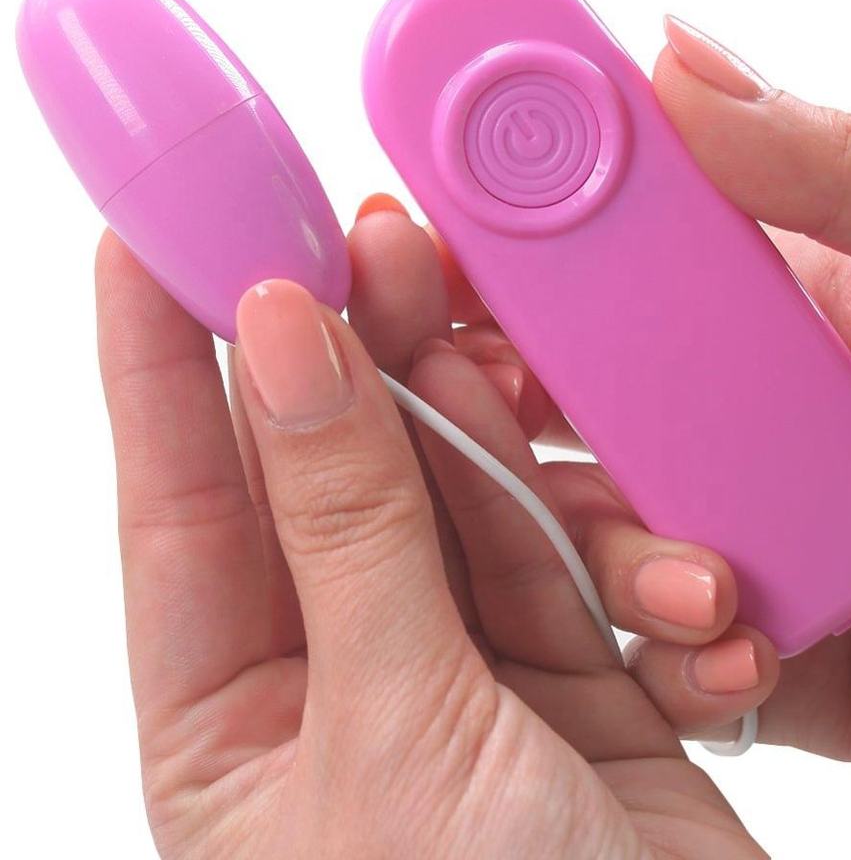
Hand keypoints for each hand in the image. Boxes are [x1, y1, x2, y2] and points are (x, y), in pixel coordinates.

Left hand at [96, 224, 773, 857]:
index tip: (156, 237)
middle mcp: (339, 672)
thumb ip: (342, 529)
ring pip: (446, 492)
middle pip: (325, 470)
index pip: (178, 500)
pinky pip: (549, 546)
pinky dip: (572, 514)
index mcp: (233, 717)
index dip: (158, 360)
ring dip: (469, 423)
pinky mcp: (566, 664)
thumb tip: (277, 348)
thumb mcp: (391, 735)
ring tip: (473, 340)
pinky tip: (566, 473)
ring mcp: (457, 662)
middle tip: (359, 240)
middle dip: (339, 354)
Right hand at [427, 16, 850, 790]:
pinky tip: (743, 650)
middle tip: (457, 390)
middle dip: (492, 394)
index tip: (418, 232)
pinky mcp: (755, 638)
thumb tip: (673, 56)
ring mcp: (727, 526)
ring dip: (598, 550)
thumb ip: (836, 167)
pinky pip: (659, 649)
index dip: (495, 238)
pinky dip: (677, 656)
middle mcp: (720, 410)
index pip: (589, 255)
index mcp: (756, 300)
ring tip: (695, 575)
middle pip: (553, 390)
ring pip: (584, 528)